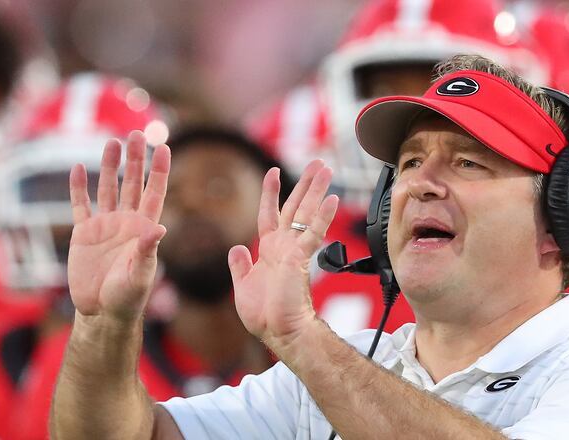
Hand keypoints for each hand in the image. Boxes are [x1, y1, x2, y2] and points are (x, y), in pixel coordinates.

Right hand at [67, 130, 169, 322]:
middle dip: (135, 159)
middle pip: (132, 183)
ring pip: (108, 188)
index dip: (159, 171)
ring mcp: (105, 225)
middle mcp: (126, 222)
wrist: (102, 312)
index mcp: (145, 228)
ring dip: (110, 166)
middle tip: (136, 133)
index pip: (155, 193)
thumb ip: (148, 250)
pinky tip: (78, 168)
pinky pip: (81, 205)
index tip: (164, 147)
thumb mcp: (141, 274)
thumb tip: (160, 228)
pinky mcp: (84, 234)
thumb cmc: (128, 297)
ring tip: (112, 142)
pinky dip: (78, 187)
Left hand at [228, 160, 338, 349]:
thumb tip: (236, 248)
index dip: (270, 192)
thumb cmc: (263, 315)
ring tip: (325, 170)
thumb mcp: (242, 285)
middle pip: (295, 207)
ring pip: (306, 214)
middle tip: (317, 164)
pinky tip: (332, 200)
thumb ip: (240, 265)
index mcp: (269, 250)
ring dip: (316, 191)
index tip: (272, 171)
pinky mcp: (301, 259)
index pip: (270, 213)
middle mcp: (283, 246)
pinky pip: (313, 234)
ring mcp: (293, 251)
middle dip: (305, 184)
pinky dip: (322, 217)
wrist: (278, 332)